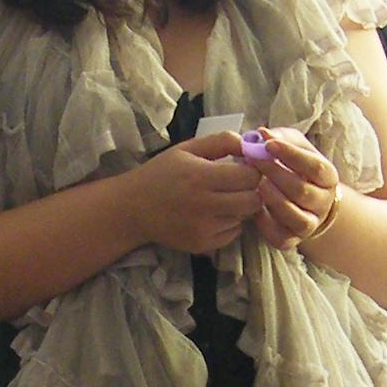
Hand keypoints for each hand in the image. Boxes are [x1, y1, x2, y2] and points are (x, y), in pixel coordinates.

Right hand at [127, 131, 263, 255]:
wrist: (133, 208)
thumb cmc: (161, 173)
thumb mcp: (187, 149)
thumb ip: (220, 142)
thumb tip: (251, 142)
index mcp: (201, 176)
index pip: (250, 176)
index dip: (253, 170)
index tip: (245, 167)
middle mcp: (205, 205)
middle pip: (253, 201)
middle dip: (252, 190)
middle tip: (240, 185)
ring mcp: (204, 228)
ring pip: (244, 217)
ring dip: (240, 207)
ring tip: (223, 198)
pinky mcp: (202, 245)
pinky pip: (232, 233)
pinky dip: (230, 223)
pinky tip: (214, 214)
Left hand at [252, 127, 339, 251]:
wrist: (301, 202)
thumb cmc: (295, 168)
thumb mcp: (294, 147)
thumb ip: (281, 138)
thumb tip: (262, 133)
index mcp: (328, 177)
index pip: (315, 166)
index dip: (291, 155)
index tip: (268, 144)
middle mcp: (323, 202)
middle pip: (301, 190)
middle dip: (274, 173)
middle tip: (252, 160)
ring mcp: (309, 224)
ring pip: (295, 216)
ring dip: (272, 199)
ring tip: (256, 183)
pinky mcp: (292, 240)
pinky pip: (280, 236)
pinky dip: (265, 223)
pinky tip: (254, 207)